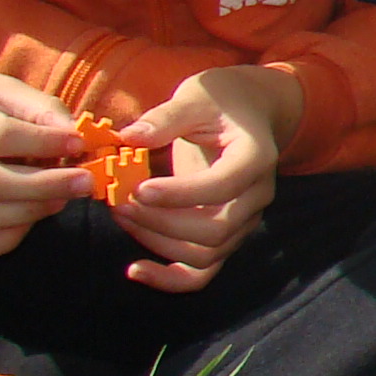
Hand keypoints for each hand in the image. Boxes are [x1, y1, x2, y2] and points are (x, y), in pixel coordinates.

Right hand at [0, 63, 87, 256]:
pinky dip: (11, 237)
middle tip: (83, 181)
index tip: (77, 144)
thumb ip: (41, 109)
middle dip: (47, 186)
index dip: (44, 144)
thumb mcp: (1, 87)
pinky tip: (32, 216)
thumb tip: (76, 138)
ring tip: (61, 197)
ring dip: (31, 212)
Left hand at [107, 64, 303, 291]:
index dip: (181, 194)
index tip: (139, 188)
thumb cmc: (220, 101)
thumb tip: (128, 138)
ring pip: (206, 255)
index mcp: (255, 157)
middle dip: (161, 222)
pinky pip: (202, 273)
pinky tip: (134, 270)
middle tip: (120, 202)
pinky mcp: (225, 235)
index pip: (225, 186)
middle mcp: (256, 196)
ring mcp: (243, 221)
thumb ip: (165, 118)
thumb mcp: (195, 97)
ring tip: (121, 216)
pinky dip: (169, 279)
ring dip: (158, 243)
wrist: (247, 113)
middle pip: (215, 231)